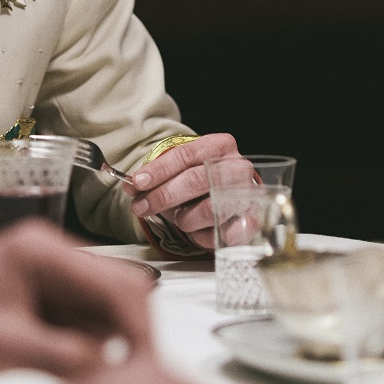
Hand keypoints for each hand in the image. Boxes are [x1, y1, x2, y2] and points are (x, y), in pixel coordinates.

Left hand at [0, 220, 154, 379]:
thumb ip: (57, 356)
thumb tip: (108, 369)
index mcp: (42, 251)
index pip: (113, 281)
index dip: (136, 324)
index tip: (145, 363)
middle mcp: (54, 256)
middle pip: (119, 290)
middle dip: (127, 334)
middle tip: (128, 379)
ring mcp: (55, 277)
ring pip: (108, 311)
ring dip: (108, 345)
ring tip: (82, 375)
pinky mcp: (52, 299)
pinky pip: (89, 323)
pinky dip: (90, 349)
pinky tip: (70, 368)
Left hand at [127, 133, 240, 248]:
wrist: (233, 201)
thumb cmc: (202, 185)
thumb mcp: (179, 174)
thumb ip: (157, 178)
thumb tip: (131, 186)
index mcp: (220, 146)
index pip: (186, 155)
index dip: (159, 170)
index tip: (136, 183)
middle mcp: (238, 167)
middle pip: (195, 180)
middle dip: (163, 195)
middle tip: (140, 207)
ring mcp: (248, 194)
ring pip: (208, 209)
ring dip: (185, 219)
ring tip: (181, 219)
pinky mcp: (252, 222)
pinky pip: (221, 234)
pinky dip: (203, 236)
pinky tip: (198, 231)